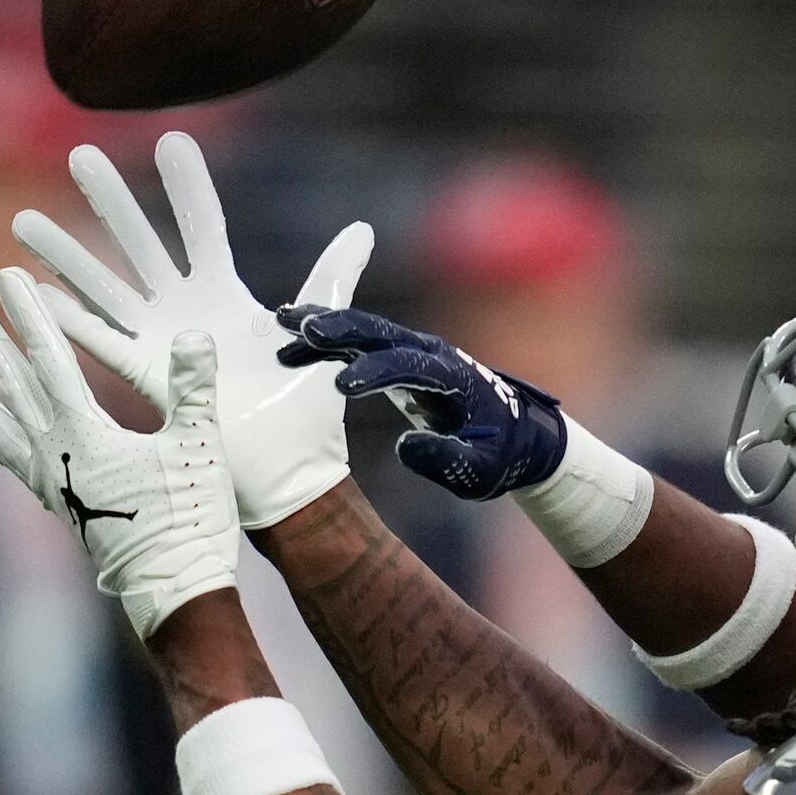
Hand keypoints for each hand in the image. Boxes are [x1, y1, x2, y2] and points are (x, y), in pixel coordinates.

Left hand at [0, 271, 237, 628]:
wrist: (176, 593)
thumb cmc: (191, 522)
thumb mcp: (199, 450)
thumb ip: (193, 390)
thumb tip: (196, 336)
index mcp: (85, 438)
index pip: (50, 362)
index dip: (31, 317)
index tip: (8, 278)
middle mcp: (56, 458)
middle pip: (11, 385)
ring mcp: (53, 485)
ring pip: (4, 426)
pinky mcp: (61, 508)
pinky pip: (19, 465)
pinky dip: (0, 443)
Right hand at [11, 129, 373, 530]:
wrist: (293, 476)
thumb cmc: (308, 412)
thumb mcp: (323, 332)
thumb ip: (333, 277)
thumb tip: (361, 228)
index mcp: (223, 294)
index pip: (201, 227)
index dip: (186, 187)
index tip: (170, 142)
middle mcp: (183, 311)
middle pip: (140, 244)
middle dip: (111, 201)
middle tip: (83, 154)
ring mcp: (159, 343)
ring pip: (105, 287)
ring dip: (66, 256)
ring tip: (22, 221)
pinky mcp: (147, 380)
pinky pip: (101, 344)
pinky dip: (68, 321)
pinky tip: (35, 295)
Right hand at [279, 305, 571, 502]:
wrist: (513, 434)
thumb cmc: (498, 456)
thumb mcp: (480, 471)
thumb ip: (447, 460)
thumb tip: (404, 447)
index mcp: (453, 377)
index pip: (411, 366)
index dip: (377, 372)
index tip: (341, 386)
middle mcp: (431, 354)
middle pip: (382, 333)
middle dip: (342, 329)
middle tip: (301, 328)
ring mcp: (411, 351)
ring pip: (364, 330)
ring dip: (324, 325)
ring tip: (282, 323)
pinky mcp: (396, 358)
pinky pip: (357, 343)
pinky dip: (325, 340)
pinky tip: (290, 339)